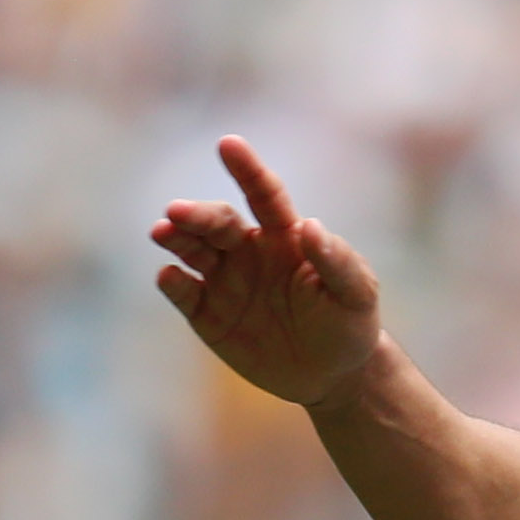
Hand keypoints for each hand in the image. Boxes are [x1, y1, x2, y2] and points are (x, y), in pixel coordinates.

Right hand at [150, 136, 388, 409]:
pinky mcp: (208, 315)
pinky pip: (184, 294)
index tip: (229, 144)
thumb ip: (338, 261)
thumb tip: (310, 227)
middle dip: (197, 214)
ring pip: (193, 250)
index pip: (263, 195)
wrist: (333, 375)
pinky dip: (173, 284)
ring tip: (163, 232)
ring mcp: (225, 281)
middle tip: (176, 212)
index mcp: (284, 237)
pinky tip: (170, 277)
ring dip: (176, 238)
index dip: (247, 169)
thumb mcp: (356, 294)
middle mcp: (248, 251)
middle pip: (218, 223)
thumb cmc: (348, 324)